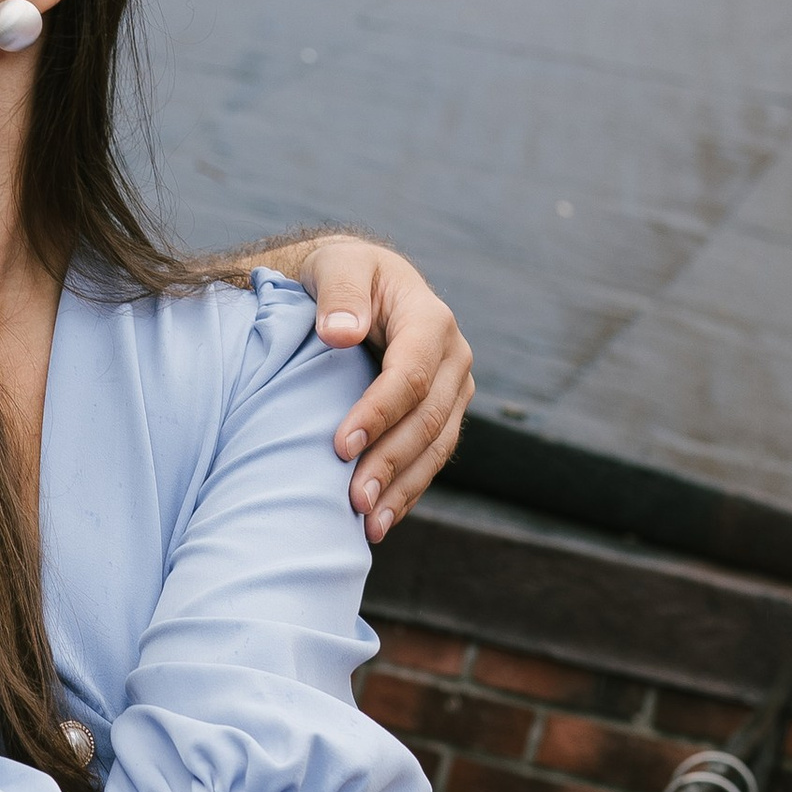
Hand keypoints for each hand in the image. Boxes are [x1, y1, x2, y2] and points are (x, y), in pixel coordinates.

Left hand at [296, 237, 473, 539]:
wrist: (361, 284)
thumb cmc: (343, 274)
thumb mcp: (337, 265)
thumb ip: (339, 292)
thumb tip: (340, 333)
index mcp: (431, 320)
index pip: (411, 375)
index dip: (379, 413)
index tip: (340, 445)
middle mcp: (454, 358)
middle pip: (427, 420)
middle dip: (390, 462)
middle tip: (353, 500)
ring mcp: (454, 390)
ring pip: (436, 447)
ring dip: (403, 488)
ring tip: (368, 525)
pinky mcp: (442, 414)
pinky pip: (431, 458)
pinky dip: (407, 491)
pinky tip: (381, 521)